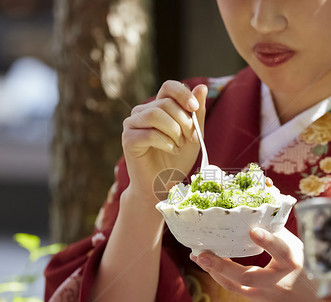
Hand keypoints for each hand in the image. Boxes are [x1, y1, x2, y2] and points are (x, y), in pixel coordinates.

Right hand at [122, 81, 207, 203]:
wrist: (162, 186)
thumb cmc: (176, 160)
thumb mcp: (193, 135)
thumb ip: (197, 113)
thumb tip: (202, 87)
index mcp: (158, 107)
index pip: (169, 87)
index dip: (183, 93)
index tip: (195, 108)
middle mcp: (142, 112)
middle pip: (165, 102)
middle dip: (184, 121)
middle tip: (193, 139)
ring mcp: (132, 124)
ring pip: (155, 114)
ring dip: (174, 131)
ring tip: (179, 146)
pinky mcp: (128, 139)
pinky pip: (149, 133)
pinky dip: (165, 142)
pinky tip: (171, 150)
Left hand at [190, 227, 319, 301]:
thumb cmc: (304, 265)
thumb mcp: (296, 246)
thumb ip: (277, 231)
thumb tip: (258, 206)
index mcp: (292, 262)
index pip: (280, 251)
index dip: (267, 241)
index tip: (253, 231)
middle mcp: (279, 281)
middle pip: (248, 277)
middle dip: (222, 266)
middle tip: (202, 253)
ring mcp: (268, 296)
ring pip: (236, 286)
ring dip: (214, 270)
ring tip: (198, 256)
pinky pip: (237, 289)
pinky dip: (222, 276)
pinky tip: (209, 264)